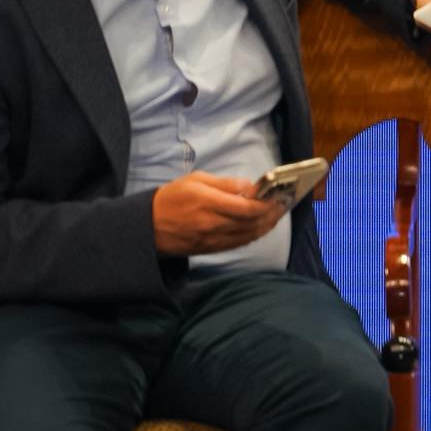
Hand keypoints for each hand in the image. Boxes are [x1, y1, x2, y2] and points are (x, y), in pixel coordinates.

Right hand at [151, 172, 289, 256]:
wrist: (146, 226)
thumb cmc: (171, 198)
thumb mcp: (195, 180)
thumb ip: (225, 184)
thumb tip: (250, 187)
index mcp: (207, 202)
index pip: (246, 207)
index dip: (266, 204)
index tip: (279, 196)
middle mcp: (211, 223)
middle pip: (251, 223)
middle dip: (271, 214)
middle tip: (284, 205)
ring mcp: (211, 239)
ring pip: (247, 236)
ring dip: (266, 226)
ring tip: (276, 216)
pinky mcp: (209, 249)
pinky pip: (237, 244)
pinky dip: (253, 236)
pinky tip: (261, 228)